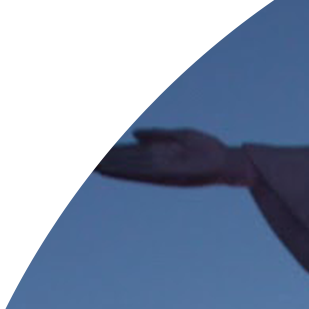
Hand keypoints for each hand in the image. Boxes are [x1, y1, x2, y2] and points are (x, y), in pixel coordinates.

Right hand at [79, 127, 248, 186]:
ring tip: (90, 164)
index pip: (130, 153)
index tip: (93, 150)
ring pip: (129, 167)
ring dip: (110, 166)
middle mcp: (157, 164)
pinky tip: (113, 169)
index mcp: (159, 154)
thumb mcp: (179, 136)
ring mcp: (161, 169)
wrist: (226, 160)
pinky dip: (127, 171)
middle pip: (125, 161)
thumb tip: (134, 134)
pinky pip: (143, 172)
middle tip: (82, 158)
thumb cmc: (207, 149)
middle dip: (105, 159)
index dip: (112, 152)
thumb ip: (157, 135)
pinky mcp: (168, 174)